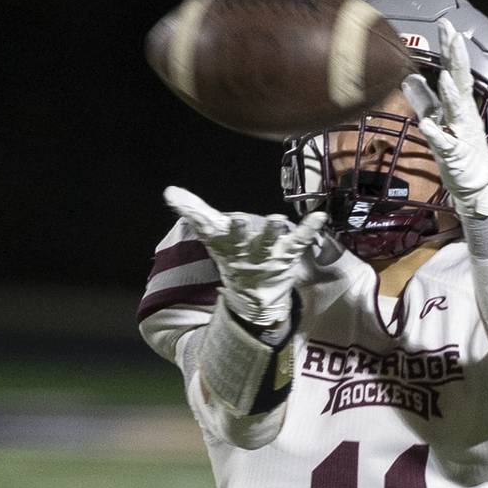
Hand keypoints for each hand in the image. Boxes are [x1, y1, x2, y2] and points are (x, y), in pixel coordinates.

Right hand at [163, 186, 326, 324]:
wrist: (256, 295)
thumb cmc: (233, 257)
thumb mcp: (213, 235)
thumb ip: (194, 212)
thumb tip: (169, 192)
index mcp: (225, 244)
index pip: (211, 231)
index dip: (202, 221)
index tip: (196, 212)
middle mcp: (245, 250)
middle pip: (240, 240)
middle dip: (239, 230)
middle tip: (238, 219)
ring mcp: (269, 253)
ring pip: (269, 242)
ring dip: (271, 231)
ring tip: (276, 219)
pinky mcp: (288, 253)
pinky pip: (300, 240)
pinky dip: (309, 229)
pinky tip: (318, 217)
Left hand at [401, 18, 487, 217]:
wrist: (478, 183)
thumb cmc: (459, 150)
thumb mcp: (439, 120)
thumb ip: (424, 100)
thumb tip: (407, 78)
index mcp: (459, 105)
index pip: (455, 71)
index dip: (451, 50)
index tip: (447, 25)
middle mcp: (463, 115)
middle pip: (461, 82)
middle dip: (457, 59)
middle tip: (453, 34)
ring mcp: (461, 134)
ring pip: (456, 111)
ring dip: (450, 95)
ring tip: (444, 78)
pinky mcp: (456, 155)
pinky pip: (445, 144)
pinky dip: (437, 134)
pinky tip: (426, 126)